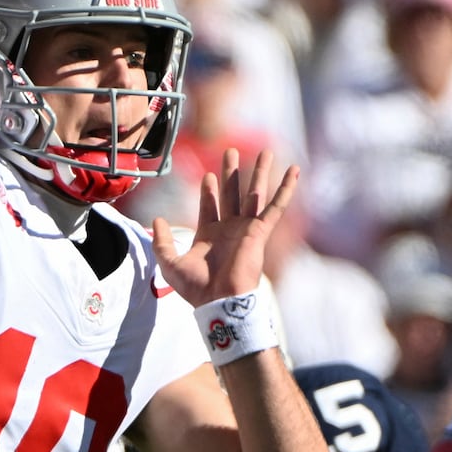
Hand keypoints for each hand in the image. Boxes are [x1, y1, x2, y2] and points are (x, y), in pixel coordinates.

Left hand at [151, 148, 298, 305]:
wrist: (218, 300)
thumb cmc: (196, 288)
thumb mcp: (169, 263)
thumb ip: (161, 241)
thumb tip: (157, 219)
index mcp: (209, 235)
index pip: (210, 206)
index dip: (209, 190)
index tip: (208, 175)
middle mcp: (229, 229)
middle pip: (231, 193)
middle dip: (231, 172)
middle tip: (229, 151)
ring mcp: (246, 229)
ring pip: (255, 193)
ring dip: (260, 172)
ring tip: (266, 151)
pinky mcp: (260, 232)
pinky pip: (276, 206)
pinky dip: (286, 188)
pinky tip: (294, 171)